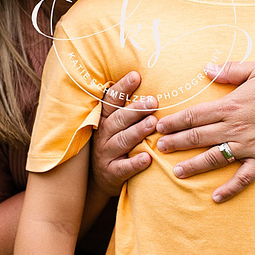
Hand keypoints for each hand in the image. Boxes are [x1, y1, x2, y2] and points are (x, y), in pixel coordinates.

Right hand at [90, 71, 156, 197]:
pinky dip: (135, 163)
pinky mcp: (111, 173)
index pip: (112, 100)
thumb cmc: (116, 143)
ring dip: (137, 131)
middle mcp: (103, 134)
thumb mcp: (117, 125)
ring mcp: (106, 154)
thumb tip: (152, 86)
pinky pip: (123, 167)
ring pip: (122, 140)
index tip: (136, 76)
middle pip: (119, 119)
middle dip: (136, 109)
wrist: (101, 178)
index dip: (122, 87)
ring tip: (153, 123)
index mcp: (105, 119)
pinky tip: (147, 158)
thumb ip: (128, 108)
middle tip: (153, 101)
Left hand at [155, 61, 254, 202]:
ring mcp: (249, 145)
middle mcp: (236, 127)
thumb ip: (229, 70)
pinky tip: (215, 197)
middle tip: (159, 149)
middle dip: (177, 143)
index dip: (174, 122)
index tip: (159, 127)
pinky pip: (243, 177)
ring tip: (177, 173)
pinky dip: (229, 188)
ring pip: (215, 158)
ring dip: (194, 166)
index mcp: (230, 105)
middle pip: (199, 137)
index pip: (195, 115)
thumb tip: (206, 68)